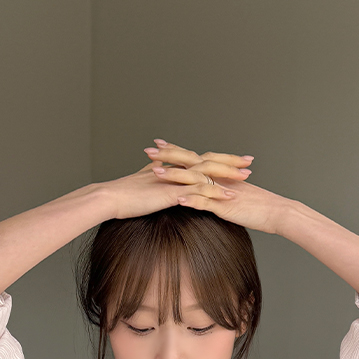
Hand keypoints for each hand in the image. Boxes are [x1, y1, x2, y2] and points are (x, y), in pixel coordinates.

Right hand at [101, 139, 255, 220]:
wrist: (110, 198)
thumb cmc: (124, 196)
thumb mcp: (144, 186)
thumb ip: (155, 180)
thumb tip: (160, 179)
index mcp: (171, 168)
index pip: (199, 159)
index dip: (216, 159)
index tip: (233, 160)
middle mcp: (176, 170)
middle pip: (208, 161)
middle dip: (229, 161)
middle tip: (248, 160)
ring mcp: (175, 180)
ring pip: (207, 173)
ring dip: (228, 175)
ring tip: (246, 177)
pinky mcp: (172, 192)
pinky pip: (199, 191)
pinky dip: (216, 193)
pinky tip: (230, 196)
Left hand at [146, 139, 285, 234]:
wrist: (278, 211)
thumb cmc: (258, 207)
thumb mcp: (233, 197)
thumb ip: (219, 192)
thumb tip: (206, 192)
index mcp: (220, 174)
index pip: (194, 158)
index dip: (176, 151)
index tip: (159, 146)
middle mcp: (219, 178)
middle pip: (190, 162)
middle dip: (168, 156)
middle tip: (148, 150)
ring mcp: (222, 191)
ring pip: (195, 180)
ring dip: (175, 176)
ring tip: (156, 173)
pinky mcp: (226, 206)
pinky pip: (207, 202)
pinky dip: (192, 199)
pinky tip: (177, 198)